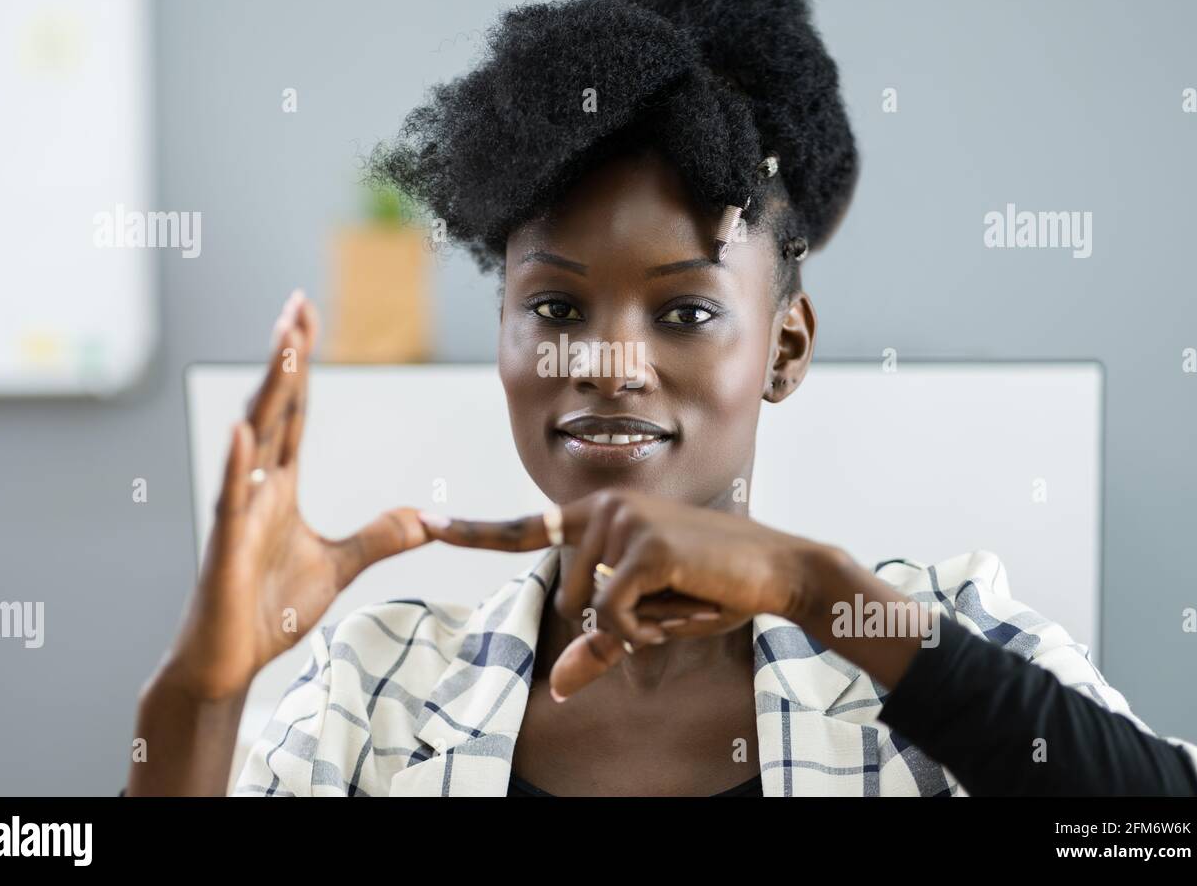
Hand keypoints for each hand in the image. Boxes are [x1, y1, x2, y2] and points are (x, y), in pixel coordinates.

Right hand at [161, 290, 430, 700]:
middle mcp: (256, 487)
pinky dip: (236, 462)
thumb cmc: (270, 608)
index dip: (301, 365)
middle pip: (274, 408)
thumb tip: (425, 518)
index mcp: (279, 486)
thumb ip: (379, 537)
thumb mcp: (341, 566)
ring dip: (268, 389)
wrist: (229, 660)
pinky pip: (231, 498)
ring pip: (253, 437)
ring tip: (282, 343)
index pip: (294, 411)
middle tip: (297, 305)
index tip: (306, 317)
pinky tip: (242, 427)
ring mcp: (238, 512)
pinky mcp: (225, 546)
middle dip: (286, 356)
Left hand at [417, 489, 853, 699]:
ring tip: (680, 594)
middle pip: (566, 596)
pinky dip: (643, 628)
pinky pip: (612, 615)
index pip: (526, 527)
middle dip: (614, 619)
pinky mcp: (642, 544)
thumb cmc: (710, 588)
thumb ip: (599, 643)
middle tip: (669, 598)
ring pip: (589, 608)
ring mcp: (622, 521)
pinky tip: (681, 604)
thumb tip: (556, 688)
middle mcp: (604, 508)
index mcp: (600, 516)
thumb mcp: (648, 621)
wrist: (774, 569)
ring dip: (635, 622)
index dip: (471, 531)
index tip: (422, 523)